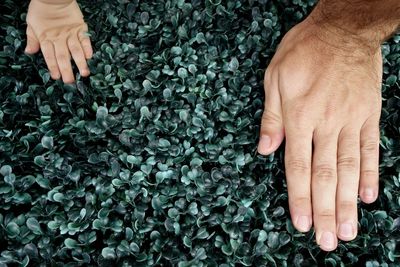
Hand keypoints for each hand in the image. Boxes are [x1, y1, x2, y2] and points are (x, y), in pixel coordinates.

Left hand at [25, 0, 92, 82]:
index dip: (53, 67)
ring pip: (75, 50)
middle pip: (63, 56)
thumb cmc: (40, 10)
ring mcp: (70, 34)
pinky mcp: (80, 28)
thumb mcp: (31, 24)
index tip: (56, 77)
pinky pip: (85, 39)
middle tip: (70, 82)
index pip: (49, 56)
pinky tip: (90, 56)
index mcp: (46, 38)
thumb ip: (32, 39)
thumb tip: (29, 52)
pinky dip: (87, 48)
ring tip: (84, 74)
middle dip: (67, 70)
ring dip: (80, 63)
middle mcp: (59, 38)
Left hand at [257, 18, 381, 250]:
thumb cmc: (304, 51)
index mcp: (299, 116)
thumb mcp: (275, 78)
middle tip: (326, 241)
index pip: (298, 166)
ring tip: (347, 230)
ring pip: (348, 168)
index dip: (299, 197)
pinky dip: (369, 173)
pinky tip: (367, 196)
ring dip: (348, 202)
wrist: (343, 29)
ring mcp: (351, 120)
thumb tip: (265, 150)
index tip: (301, 223)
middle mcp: (326, 124)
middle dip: (324, 210)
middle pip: (325, 175)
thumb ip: (271, 117)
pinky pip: (370, 148)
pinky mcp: (369, 114)